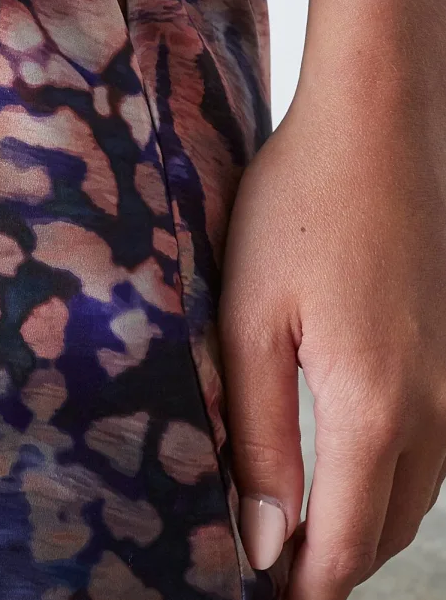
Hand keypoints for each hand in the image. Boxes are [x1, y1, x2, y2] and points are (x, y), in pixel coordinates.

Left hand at [219, 72, 445, 598]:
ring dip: (363, 525)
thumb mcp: (251, 318)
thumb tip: (264, 540)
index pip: (345, 544)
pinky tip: (348, 465)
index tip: (258, 598)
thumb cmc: (300, 207)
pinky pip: (431, 450)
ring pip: (415, 495)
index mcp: (375, 408)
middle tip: (272, 569)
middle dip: (332, 564)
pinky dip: (390, 479)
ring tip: (300, 531)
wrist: (376, 127)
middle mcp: (432, 409)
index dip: (302, 586)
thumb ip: (258, 435)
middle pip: (387, 530)